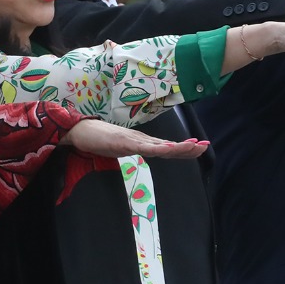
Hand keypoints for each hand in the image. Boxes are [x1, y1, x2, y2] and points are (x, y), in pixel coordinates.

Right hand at [60, 119, 208, 159]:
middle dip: (187, 147)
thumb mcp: (120, 147)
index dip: (183, 148)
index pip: (166, 147)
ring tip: (194, 146)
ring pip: (158, 146)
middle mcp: (140, 140)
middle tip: (205, 146)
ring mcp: (131, 140)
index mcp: (141, 142)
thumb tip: (145, 152)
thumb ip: (133, 149)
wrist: (79, 131)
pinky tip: (166, 149)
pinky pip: (141, 147)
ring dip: (177, 147)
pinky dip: (156, 148)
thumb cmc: (98, 138)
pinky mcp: (122, 142)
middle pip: (167, 146)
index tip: (200, 147)